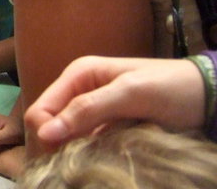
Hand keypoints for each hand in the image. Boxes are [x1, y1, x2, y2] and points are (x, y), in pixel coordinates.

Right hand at [24, 55, 205, 152]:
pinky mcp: (107, 128)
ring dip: (73, 153)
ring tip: (89, 165)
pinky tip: (99, 163)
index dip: (45, 134)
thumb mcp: (129, 93)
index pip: (41, 109)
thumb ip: (87, 109)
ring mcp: (93, 112)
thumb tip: (43, 133)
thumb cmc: (169, 87)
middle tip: (76, 164)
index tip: (61, 156)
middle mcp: (79, 92)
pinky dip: (88, 156)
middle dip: (56, 145)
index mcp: (78, 75)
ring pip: (66, 138)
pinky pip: (86, 145)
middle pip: (50, 125)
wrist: (207, 94)